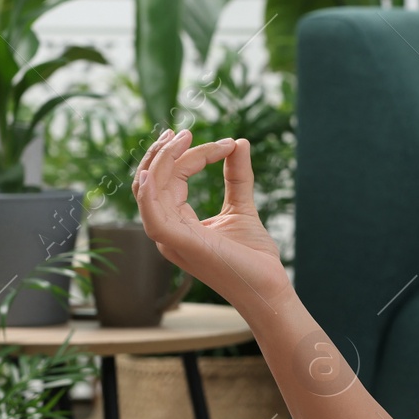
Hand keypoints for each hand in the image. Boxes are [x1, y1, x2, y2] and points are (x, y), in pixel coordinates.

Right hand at [133, 128, 289, 306]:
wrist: (269, 287)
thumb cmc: (254, 256)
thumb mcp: (242, 206)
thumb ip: (237, 176)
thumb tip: (239, 142)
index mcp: (178, 223)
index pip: (170, 179)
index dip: (191, 156)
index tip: (226, 144)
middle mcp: (168, 230)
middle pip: (150, 182)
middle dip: (162, 153)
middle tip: (183, 131)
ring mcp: (171, 238)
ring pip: (149, 191)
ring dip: (161, 160)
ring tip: (181, 138)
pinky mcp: (181, 244)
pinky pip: (153, 215)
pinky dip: (149, 192)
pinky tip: (153, 170)